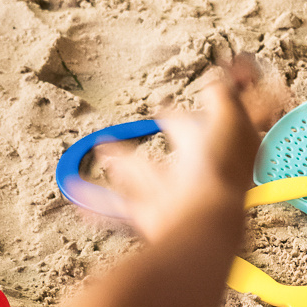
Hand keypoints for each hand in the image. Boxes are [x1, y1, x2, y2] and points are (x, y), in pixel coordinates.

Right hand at [84, 60, 285, 244]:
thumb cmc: (218, 174)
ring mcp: (178, 200)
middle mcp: (205, 178)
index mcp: (228, 155)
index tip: (207, 89)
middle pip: (189, 149)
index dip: (213, 107)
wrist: (201, 224)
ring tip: (104, 147)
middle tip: (160, 112)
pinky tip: (77, 190)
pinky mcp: (153, 219)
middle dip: (174, 130)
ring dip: (126, 161)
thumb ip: (223, 97)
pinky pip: (122, 206)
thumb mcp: (228, 120)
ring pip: (150, 174)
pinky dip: (99, 200)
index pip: (223, 126)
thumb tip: (220, 82)